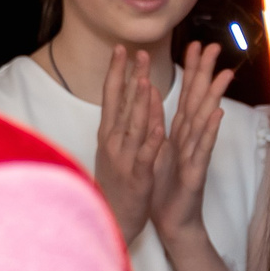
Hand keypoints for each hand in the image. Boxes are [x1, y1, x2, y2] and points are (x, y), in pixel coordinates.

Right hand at [90, 45, 165, 244]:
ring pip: (133, 127)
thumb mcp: (118, 149)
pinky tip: (159, 127)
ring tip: (146, 80)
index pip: (111, 98)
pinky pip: (145, 156)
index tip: (121, 49)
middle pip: (120, 105)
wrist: (114, 221)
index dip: (116, 73)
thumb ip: (125, 123)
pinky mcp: (138, 177)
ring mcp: (124, 159)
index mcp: (109, 135)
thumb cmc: (117, 184)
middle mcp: (113, 143)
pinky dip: (152, 140)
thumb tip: (131, 96)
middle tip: (135, 52)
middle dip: (128, 78)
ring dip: (140, 104)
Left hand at [151, 42, 234, 244]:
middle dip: (206, 73)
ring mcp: (195, 154)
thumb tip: (154, 94)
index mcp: (179, 133)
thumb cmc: (166, 187)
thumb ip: (160, 122)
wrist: (172, 220)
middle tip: (214, 46)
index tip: (194, 45)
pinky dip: (210, 131)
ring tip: (224, 73)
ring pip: (204, 120)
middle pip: (199, 100)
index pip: (186, 95)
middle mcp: (191, 140)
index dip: (191, 70)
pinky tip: (217, 114)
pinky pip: (203, 149)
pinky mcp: (195, 172)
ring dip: (214, 96)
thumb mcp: (159, 149)